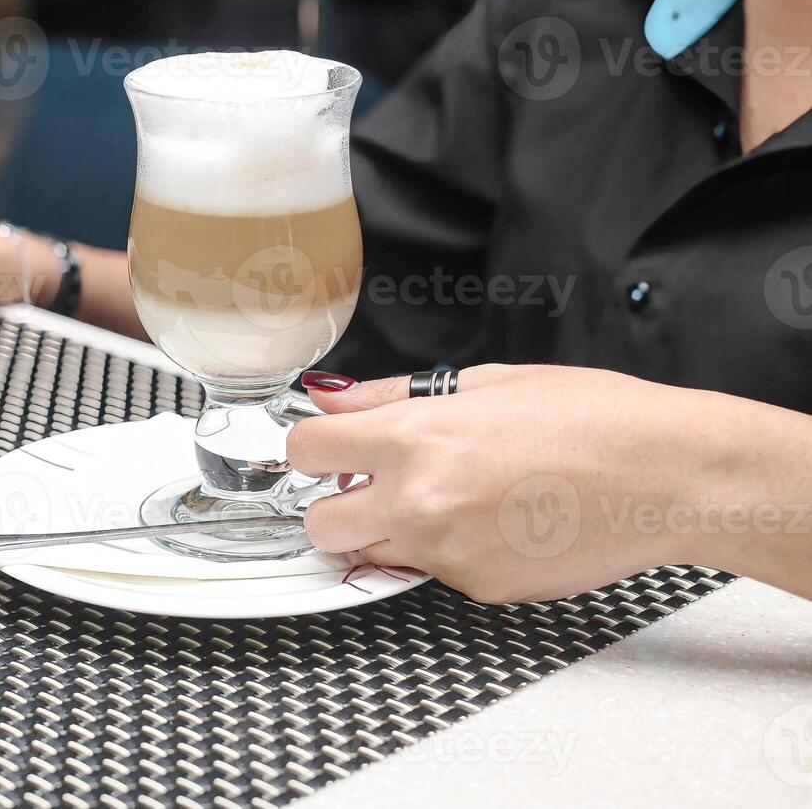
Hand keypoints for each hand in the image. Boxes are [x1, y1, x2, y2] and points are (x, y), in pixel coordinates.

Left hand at [286, 364, 780, 602]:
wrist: (666, 478)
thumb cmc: (592, 418)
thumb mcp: (484, 383)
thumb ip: (392, 397)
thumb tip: (332, 398)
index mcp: (414, 440)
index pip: (305, 450)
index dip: (313, 445)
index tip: (330, 445)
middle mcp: (420, 504)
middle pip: (319, 526)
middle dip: (335, 504)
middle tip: (372, 482)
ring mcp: (449, 555)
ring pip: (375, 553)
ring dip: (387, 528)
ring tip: (447, 495)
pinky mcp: (480, 589)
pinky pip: (433, 571)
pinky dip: (447, 549)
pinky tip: (495, 519)